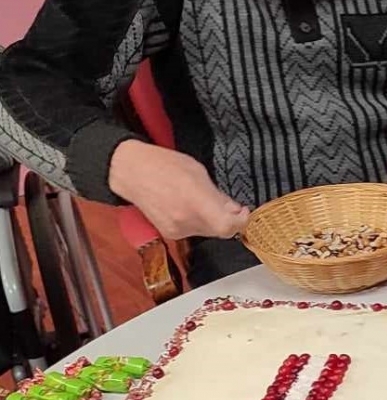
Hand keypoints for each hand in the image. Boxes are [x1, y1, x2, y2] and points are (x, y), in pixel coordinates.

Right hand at [107, 140, 249, 239]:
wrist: (131, 172)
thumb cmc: (163, 165)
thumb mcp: (199, 172)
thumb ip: (218, 195)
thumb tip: (235, 210)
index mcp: (195, 201)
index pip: (227, 226)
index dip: (241, 221)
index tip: (243, 211)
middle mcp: (185, 219)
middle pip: (221, 230)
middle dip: (229, 218)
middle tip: (227, 204)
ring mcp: (176, 229)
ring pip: (209, 232)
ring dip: (213, 220)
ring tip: (202, 201)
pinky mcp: (170, 233)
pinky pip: (194, 231)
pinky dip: (199, 222)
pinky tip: (190, 207)